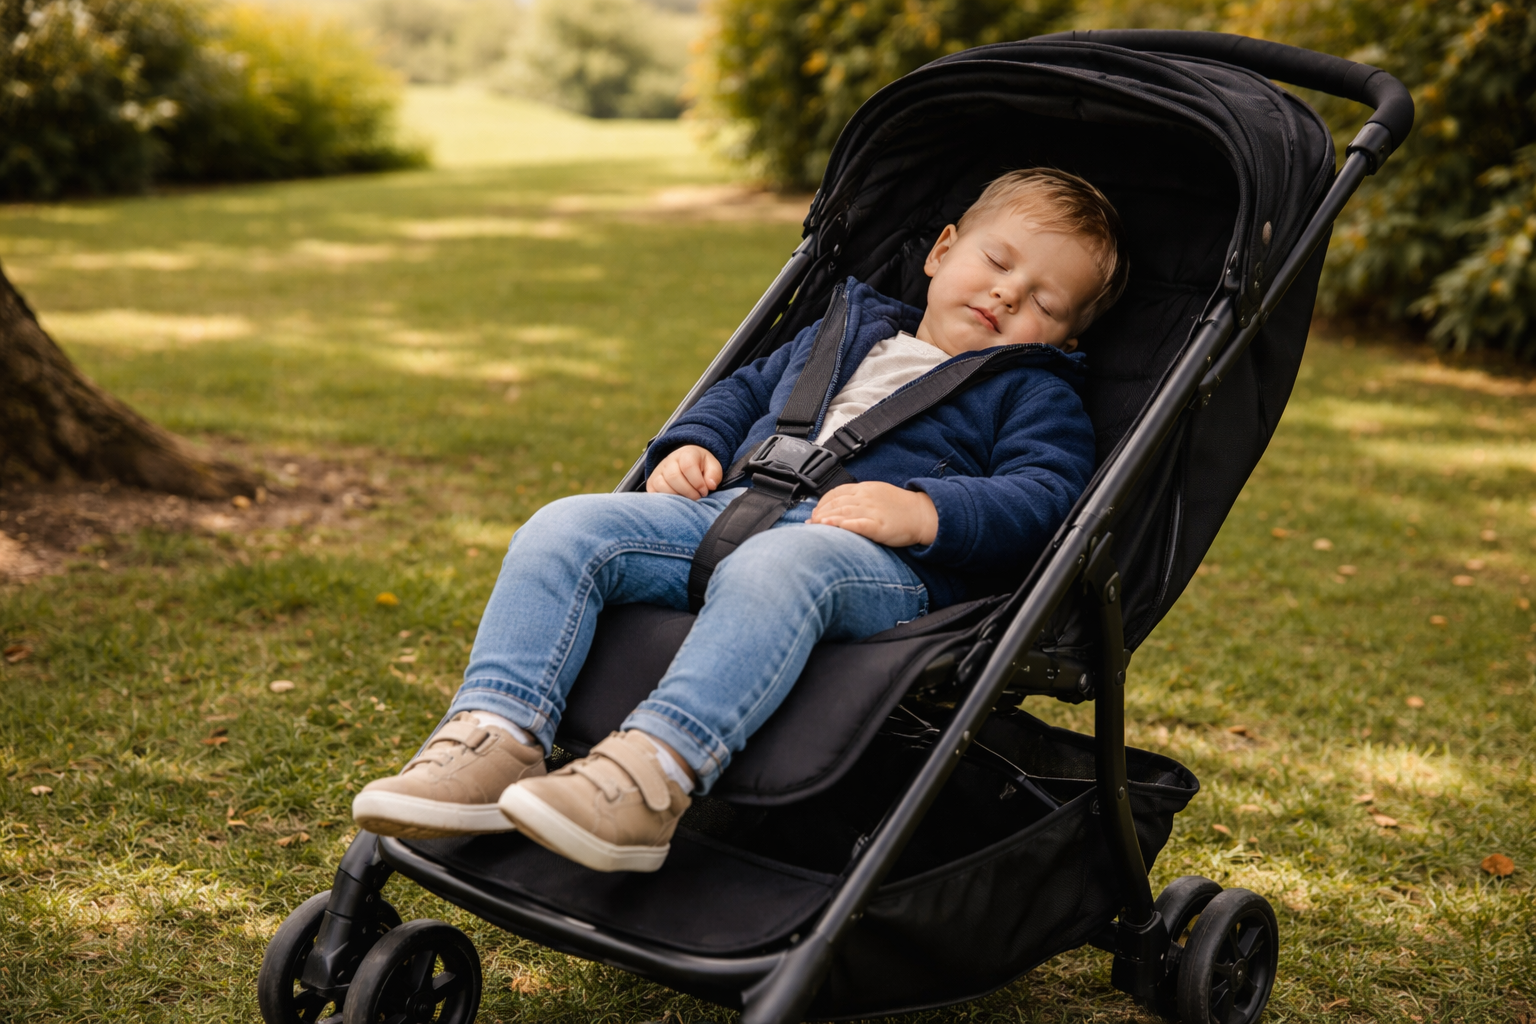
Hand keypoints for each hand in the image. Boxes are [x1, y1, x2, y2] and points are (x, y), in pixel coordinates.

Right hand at [646, 445, 721, 498]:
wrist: (685, 463)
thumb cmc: (701, 467)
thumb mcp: (712, 466)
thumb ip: (714, 474)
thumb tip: (710, 485)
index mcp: (686, 453)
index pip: (687, 466)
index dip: (697, 482)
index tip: (705, 491)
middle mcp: (669, 461)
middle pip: (673, 477)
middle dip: (688, 492)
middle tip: (697, 497)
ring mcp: (658, 472)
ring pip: (662, 485)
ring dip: (677, 496)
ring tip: (688, 499)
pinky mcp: (651, 483)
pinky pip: (654, 493)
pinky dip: (666, 500)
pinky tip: (677, 501)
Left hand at [809, 482, 938, 546]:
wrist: (922, 515)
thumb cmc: (900, 507)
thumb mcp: (878, 494)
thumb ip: (859, 497)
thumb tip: (839, 506)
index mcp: (865, 489)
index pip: (836, 492)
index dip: (823, 502)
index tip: (815, 512)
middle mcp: (866, 497)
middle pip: (836, 503)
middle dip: (820, 512)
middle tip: (811, 523)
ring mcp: (872, 511)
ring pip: (843, 513)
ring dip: (826, 519)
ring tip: (815, 526)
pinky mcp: (878, 526)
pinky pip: (858, 524)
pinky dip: (844, 525)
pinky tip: (833, 528)